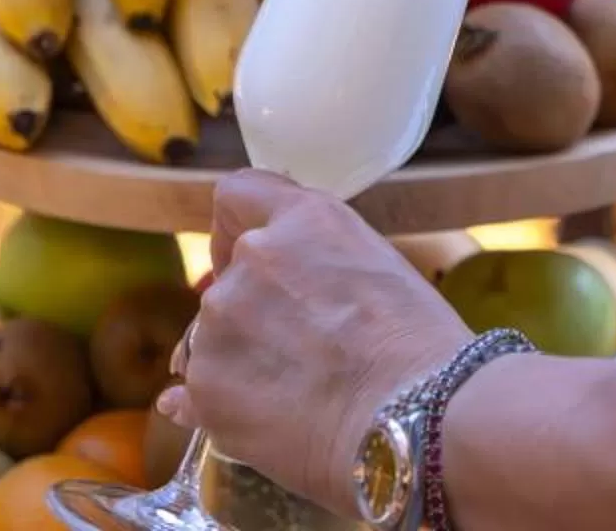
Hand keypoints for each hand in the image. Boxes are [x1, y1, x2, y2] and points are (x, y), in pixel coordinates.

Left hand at [163, 171, 472, 510]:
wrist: (419, 419)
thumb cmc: (419, 349)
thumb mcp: (377, 267)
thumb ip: (316, 258)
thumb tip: (268, 283)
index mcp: (304, 219)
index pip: (236, 195)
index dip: (234, 230)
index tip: (246, 258)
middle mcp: (254, 257)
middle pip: (226, 280)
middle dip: (251, 313)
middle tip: (299, 351)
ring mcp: (221, 322)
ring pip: (212, 339)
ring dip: (240, 361)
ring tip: (295, 395)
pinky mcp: (206, 385)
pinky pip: (196, 392)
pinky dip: (221, 405)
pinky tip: (263, 421)